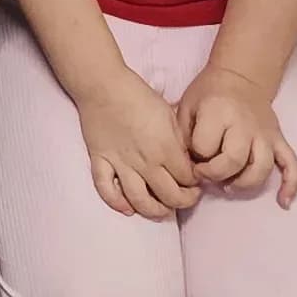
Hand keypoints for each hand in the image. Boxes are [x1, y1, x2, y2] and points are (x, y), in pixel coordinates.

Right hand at [80, 68, 200, 219]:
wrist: (103, 85)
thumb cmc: (138, 95)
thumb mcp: (169, 115)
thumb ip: (179, 141)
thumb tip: (186, 162)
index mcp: (165, 148)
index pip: (187, 179)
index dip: (195, 183)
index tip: (196, 181)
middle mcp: (145, 162)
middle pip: (169, 196)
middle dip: (183, 201)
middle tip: (186, 196)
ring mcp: (121, 164)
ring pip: (140, 200)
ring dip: (155, 211)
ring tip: (163, 210)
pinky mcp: (101, 161)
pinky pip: (106, 189)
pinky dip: (116, 202)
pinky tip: (127, 208)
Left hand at [183, 65, 296, 203]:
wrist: (239, 76)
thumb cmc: (208, 93)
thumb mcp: (187, 106)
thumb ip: (184, 136)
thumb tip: (187, 167)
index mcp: (218, 113)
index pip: (204, 146)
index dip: (195, 157)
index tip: (191, 156)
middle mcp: (244, 124)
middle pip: (234, 161)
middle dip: (216, 174)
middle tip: (205, 175)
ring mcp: (265, 134)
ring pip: (261, 168)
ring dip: (244, 184)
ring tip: (228, 186)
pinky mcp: (279, 140)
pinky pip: (292, 165)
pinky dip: (291, 185)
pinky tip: (283, 201)